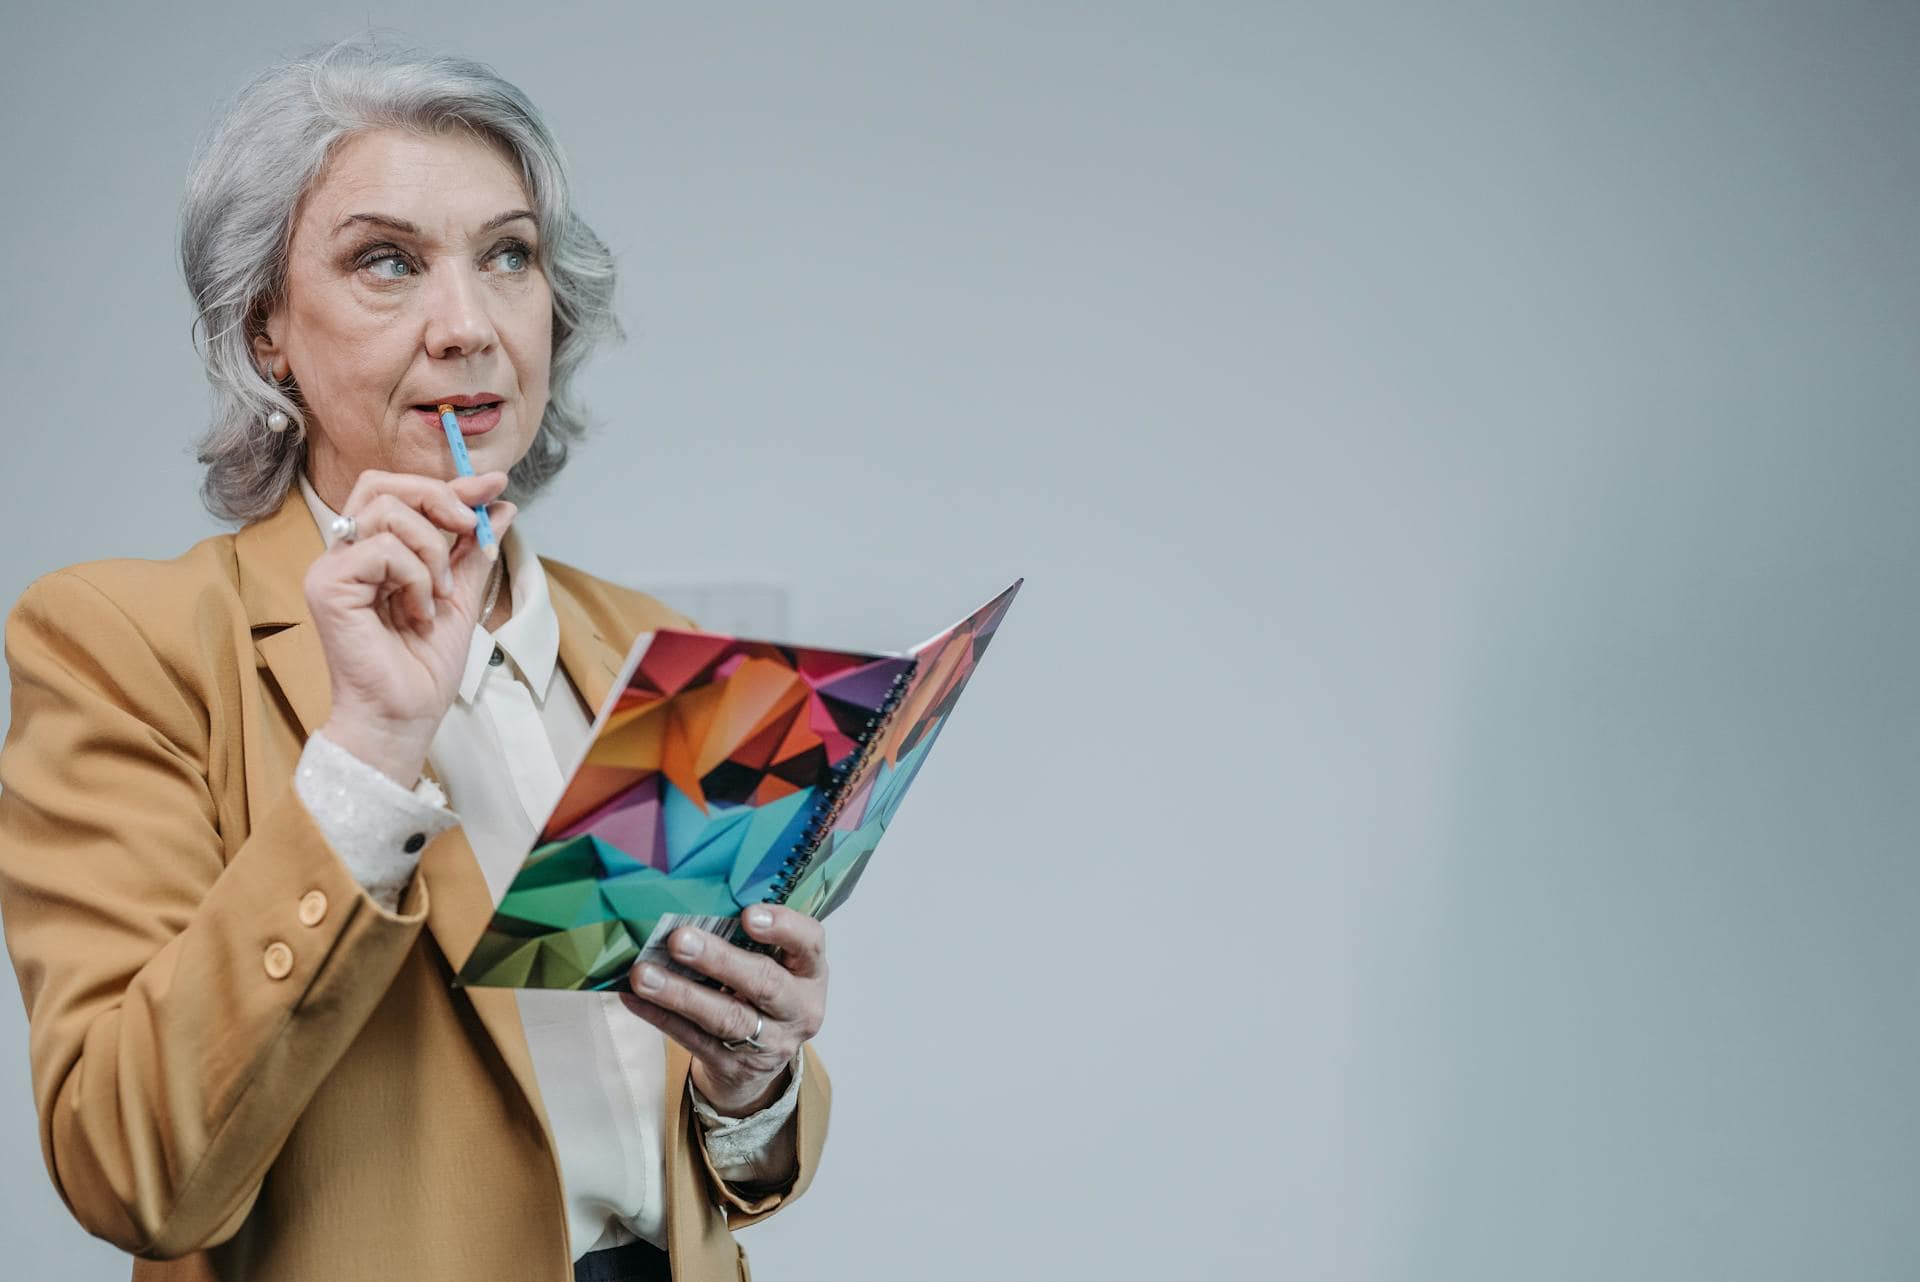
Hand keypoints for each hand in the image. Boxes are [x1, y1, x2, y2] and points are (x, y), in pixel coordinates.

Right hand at [306, 468, 515, 783]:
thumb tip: (501, 506)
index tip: (496, 484)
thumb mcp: (461, 597)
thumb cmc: (423, 670)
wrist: (405, 717)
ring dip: (432, 551)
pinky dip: (415, 576)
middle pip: (382, 484)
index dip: (450, 484)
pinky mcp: (327, 585)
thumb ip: (473, 551)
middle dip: (438, 497)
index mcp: (371, 554)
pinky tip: (417, 613)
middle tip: (468, 528)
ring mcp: (331, 568)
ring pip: (387, 511)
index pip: (400, 494)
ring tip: (439, 596)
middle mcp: (345, 554)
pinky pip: (382, 548)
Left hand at [620, 907, 827, 1116]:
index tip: (748, 914)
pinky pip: (695, 1040)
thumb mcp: (776, 963)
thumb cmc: (764, 990)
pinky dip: (662, 1017)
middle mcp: (799, 1009)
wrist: (762, 1061)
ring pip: (726, 1018)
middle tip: (679, 939)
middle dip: (719, 960)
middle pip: (764, 984)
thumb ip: (750, 939)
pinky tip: (635, 998)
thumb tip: (691, 903)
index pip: (810, 944)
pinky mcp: (735, 1067)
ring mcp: (769, 1044)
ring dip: (680, 994)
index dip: (783, 928)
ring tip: (643, 974)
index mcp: (811, 973)